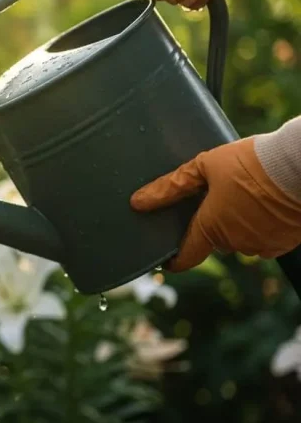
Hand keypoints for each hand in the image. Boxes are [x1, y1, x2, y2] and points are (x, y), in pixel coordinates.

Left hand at [130, 138, 300, 270]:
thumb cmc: (252, 162)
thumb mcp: (205, 167)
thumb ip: (171, 187)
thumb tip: (138, 202)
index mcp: (211, 228)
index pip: (187, 257)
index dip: (174, 260)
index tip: (167, 259)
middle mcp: (237, 243)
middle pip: (216, 240)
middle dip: (212, 224)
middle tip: (216, 199)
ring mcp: (264, 244)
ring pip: (243, 239)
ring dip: (238, 224)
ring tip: (244, 195)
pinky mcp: (287, 241)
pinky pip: (267, 238)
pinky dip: (263, 225)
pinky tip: (266, 204)